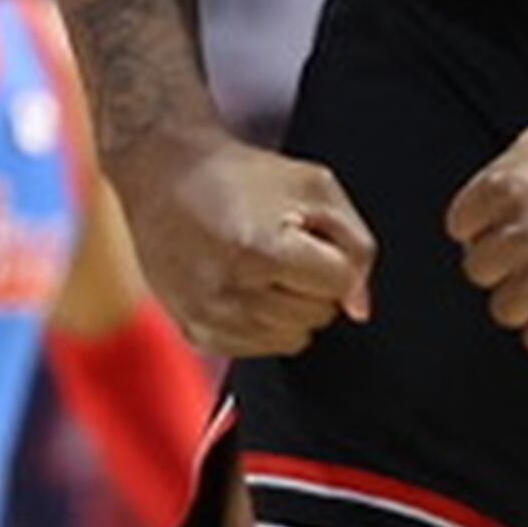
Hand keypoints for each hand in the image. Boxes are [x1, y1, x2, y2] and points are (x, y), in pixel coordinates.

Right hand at [116, 130, 375, 357]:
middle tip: (286, 249)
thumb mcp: (316, 187)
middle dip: (315, 284)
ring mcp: (210, 318)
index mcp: (263, 251)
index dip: (336, 258)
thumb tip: (360, 307)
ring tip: (265, 267)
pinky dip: (263, 324)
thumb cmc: (240, 177)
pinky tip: (246, 287)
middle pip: (318, 316)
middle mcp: (231, 292)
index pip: (338, 284)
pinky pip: (258, 349)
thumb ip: (356, 246)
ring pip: (293, 339)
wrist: (167, 178)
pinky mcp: (194, 332)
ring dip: (291, 307)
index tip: (314, 239)